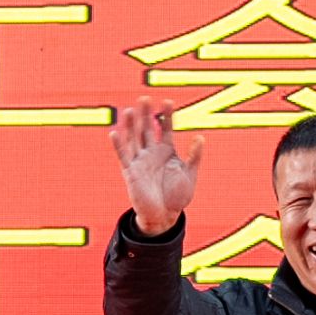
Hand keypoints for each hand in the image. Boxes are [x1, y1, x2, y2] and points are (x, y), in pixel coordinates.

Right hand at [109, 97, 203, 235]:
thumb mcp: (189, 174)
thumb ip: (194, 156)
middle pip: (146, 129)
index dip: (166, 116)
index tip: (169, 101)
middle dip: (146, 114)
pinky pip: (124, 156)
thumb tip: (201, 137)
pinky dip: (119, 144)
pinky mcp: (131, 172)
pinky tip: (115, 132)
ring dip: (131, 125)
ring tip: (131, 110)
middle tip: (145, 98)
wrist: (165, 216)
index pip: (164, 128)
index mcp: (166, 151)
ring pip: (134, 139)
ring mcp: (140, 161)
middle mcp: (151, 152)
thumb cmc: (178, 196)